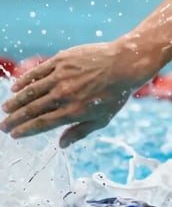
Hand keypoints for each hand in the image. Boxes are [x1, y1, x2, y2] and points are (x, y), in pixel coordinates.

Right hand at [0, 40, 152, 146]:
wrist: (124, 65)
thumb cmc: (115, 94)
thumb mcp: (102, 119)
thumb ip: (80, 132)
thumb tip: (61, 145)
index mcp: (73, 111)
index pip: (42, 124)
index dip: (25, 130)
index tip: (14, 134)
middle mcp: (64, 95)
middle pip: (32, 109)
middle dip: (14, 119)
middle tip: (3, 125)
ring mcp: (60, 77)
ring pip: (30, 91)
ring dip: (15, 101)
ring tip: (5, 109)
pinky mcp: (60, 61)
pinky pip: (37, 73)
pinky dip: (24, 81)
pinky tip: (16, 88)